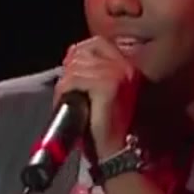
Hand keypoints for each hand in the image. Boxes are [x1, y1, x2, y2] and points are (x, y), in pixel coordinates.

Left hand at [56, 38, 139, 159]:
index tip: (73, 72)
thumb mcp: (103, 92)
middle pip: (83, 52)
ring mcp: (117, 74)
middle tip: (71, 92)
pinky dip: (65, 91)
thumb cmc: (104, 125)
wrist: (113, 151)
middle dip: (71, 71)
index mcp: (127, 66)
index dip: (78, 55)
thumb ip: (93, 71)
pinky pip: (75, 79)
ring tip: (71, 100)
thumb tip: (73, 57)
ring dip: (67, 84)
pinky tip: (70, 102)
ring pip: (76, 66)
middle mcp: (125, 66)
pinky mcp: (107, 85)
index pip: (97, 42)